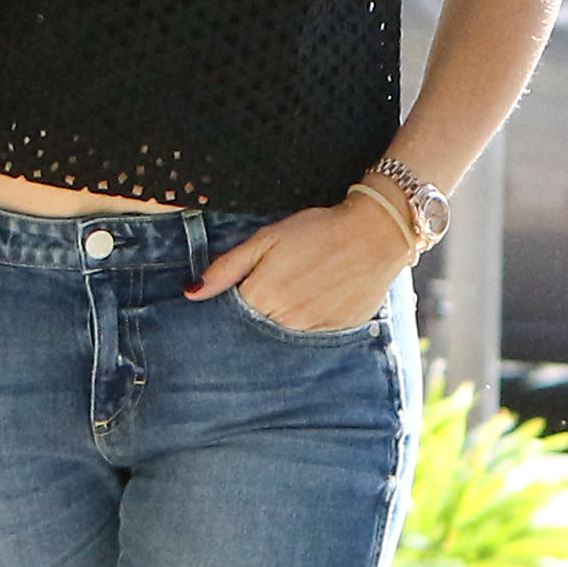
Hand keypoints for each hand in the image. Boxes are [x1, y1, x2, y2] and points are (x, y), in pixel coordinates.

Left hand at [190, 196, 411, 332]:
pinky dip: (309, 322)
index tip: (242, 290)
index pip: (231, 315)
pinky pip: (312, 336)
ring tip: (298, 290)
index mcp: (262, 297)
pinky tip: (318, 298)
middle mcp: (284, 322)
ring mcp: (311, 331)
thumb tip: (191, 293)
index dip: (234, 302)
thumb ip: (227, 267)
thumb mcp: (267, 238)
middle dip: (257, 314)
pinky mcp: (336, 333)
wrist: (375, 232)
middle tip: (275, 287)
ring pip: (284, 336)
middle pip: (256, 329)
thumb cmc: (317, 229)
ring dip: (283, 320)